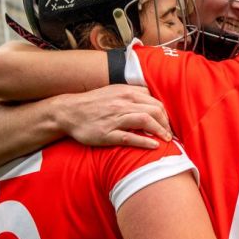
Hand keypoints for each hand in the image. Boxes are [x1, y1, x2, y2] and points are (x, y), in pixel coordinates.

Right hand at [56, 85, 171, 148]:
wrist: (69, 112)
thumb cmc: (93, 103)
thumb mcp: (113, 92)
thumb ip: (131, 94)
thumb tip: (150, 99)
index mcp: (125, 92)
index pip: (154, 100)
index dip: (165, 113)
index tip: (168, 123)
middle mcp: (122, 103)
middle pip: (154, 110)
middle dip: (166, 123)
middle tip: (170, 134)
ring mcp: (115, 118)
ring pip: (145, 120)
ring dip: (160, 131)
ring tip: (167, 140)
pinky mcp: (108, 133)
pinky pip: (130, 137)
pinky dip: (144, 141)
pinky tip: (154, 146)